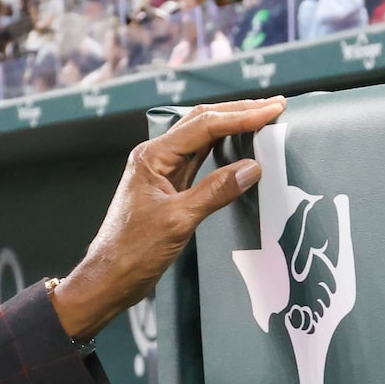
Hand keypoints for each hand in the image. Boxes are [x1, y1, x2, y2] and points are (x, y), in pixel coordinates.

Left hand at [50, 98, 282, 343]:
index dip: (241, 117)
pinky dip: (223, 149)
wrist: (110, 277)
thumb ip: (216, 191)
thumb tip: (252, 168)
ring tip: (262, 118)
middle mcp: (156, 156)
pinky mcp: (169, 186)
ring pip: (202, 137)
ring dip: (232, 126)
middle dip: (239, 112)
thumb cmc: (133, 251)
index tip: (272, 111)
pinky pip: (200, 159)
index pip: (204, 126)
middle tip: (274, 106)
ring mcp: (162, 170)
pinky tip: (240, 146)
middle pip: (202, 122)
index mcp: (153, 156)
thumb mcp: (179, 220)